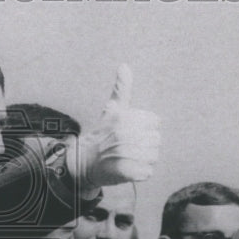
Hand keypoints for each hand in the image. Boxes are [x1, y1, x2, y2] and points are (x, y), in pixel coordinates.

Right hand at [76, 64, 160, 189]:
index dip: (145, 128)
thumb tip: (124, 65)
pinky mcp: (129, 172)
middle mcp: (127, 135)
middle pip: (156, 140)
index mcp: (127, 118)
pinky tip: (127, 169)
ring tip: (127, 157)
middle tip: (127, 146)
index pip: (155, 122)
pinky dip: (139, 173)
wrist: (83, 162)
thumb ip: (122, 88)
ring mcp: (128, 154)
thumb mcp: (111, 109)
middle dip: (145, 144)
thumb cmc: (101, 134)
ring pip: (154, 156)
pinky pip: (148, 172)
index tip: (130, 132)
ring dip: (143, 159)